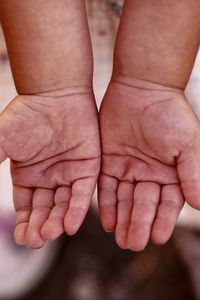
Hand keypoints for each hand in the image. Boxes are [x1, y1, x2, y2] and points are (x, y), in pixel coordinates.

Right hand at [0, 90, 100, 247]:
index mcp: (29, 176)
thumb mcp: (1, 142)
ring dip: (58, 221)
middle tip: (37, 242)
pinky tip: (70, 225)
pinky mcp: (88, 168)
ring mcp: (69, 174)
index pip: (26, 207)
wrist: (56, 94)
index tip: (22, 239)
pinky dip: (77, 209)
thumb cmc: (27, 115)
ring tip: (51, 234)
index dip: (24, 223)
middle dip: (40, 226)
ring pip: (64, 205)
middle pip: (45, 210)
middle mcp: (49, 178)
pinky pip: (83, 192)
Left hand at [98, 79, 199, 250]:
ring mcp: (129, 169)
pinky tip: (106, 221)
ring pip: (125, 200)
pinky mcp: (109, 162)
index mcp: (171, 174)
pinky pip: (107, 187)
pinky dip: (107, 204)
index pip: (167, 203)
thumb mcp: (187, 144)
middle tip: (133, 244)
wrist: (142, 89)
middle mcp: (150, 175)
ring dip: (123, 219)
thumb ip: (194, 174)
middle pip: (144, 205)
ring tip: (120, 238)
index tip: (157, 237)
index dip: (162, 220)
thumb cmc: (170, 114)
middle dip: (139, 224)